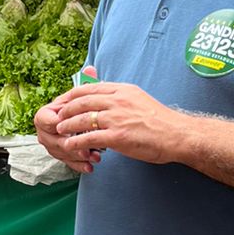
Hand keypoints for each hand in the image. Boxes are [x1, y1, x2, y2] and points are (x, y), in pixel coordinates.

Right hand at [34, 95, 100, 174]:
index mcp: (42, 117)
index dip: (62, 125)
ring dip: (79, 157)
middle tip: (87, 150)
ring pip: (63, 154)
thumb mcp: (73, 100)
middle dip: (73, 147)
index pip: (49, 122)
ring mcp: (51, 146)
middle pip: (56, 142)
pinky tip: (89, 166)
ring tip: (95, 157)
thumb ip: (72, 104)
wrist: (78, 113)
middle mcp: (44, 133)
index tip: (75, 127)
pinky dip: (80, 165)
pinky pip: (68, 162)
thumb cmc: (75, 105)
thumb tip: (74, 110)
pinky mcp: (60, 155)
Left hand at [54, 82, 178, 164]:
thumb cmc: (159, 120)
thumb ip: (120, 97)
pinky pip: (89, 138)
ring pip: (82, 119)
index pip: (89, 88)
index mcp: (122, 90)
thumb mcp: (138, 99)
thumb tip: (103, 95)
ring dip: (67, 125)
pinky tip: (69, 146)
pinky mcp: (118, 136)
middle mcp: (118, 100)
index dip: (72, 95)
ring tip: (59, 130)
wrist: (177, 134)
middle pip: (82, 101)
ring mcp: (117, 118)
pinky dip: (76, 142)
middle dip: (65, 109)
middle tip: (56, 116)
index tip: (63, 101)